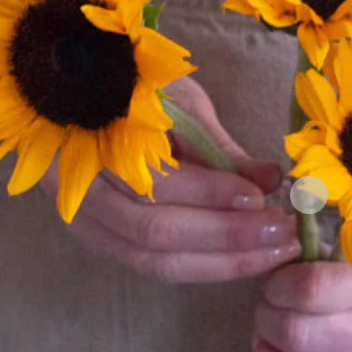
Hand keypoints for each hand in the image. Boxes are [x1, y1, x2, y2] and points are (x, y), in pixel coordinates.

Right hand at [40, 76, 300, 281]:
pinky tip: (245, 259)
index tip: (261, 195)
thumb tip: (274, 181)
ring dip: (223, 262)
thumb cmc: (131, 85)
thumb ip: (222, 148)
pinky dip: (203, 266)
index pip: (155, 183)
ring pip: (154, 261)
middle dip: (228, 237)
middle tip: (284, 231)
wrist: (68, 87)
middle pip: (155, 233)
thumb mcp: (179, 103)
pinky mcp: (100, 241)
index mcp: (93, 141)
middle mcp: (78, 191)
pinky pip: (152, 266)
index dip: (211, 194)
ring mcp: (85, 223)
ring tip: (275, 250)